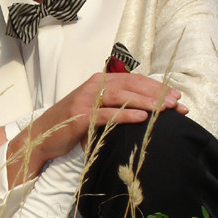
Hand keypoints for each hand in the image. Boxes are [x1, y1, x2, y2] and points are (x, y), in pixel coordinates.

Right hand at [6, 72, 186, 185]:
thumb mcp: (94, 111)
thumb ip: (114, 106)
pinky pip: (107, 113)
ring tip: (164, 109)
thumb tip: (143, 113)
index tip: (176, 97)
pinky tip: (142, 118)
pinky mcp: (80, 115)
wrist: (41, 137)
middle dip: (157, 94)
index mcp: (100, 81)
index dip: (156, 87)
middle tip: (177, 104)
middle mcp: (93, 85)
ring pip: (122, 95)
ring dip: (146, 102)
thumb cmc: (70, 126)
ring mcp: (86, 99)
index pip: (134, 80)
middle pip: (131, 84)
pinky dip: (126, 114)